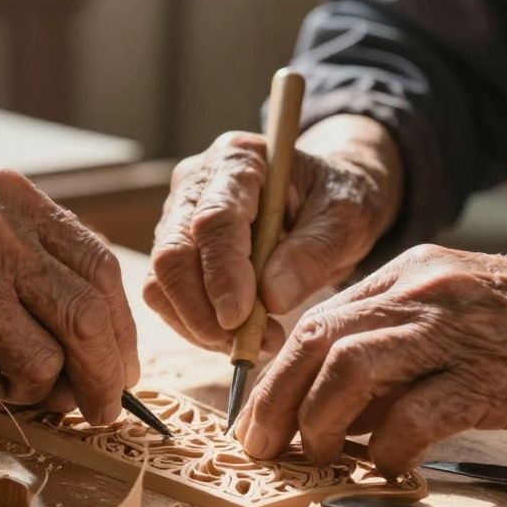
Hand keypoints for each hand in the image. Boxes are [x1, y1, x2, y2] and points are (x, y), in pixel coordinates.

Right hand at [0, 169, 138, 421]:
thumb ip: (36, 268)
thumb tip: (103, 352)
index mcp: (11, 197)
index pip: (100, 271)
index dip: (121, 331)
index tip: (121, 368)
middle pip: (87, 322)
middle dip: (104, 380)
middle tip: (101, 409)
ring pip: (42, 368)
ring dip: (31, 392)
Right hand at [144, 114, 400, 352]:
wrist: (325, 202)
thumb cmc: (337, 202)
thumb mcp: (346, 220)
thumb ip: (313, 253)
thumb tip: (272, 298)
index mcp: (238, 160)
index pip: (214, 220)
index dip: (222, 274)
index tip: (240, 318)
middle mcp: (195, 183)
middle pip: (172, 254)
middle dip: (203, 311)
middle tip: (250, 346)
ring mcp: (177, 217)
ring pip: (161, 282)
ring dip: (200, 326)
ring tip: (254, 344)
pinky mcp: (174, 252)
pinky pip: (166, 299)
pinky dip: (196, 328)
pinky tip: (237, 337)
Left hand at [234, 245, 506, 474]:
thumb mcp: (454, 314)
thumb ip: (394, 348)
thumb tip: (332, 408)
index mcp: (409, 276)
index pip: (317, 321)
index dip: (275, 374)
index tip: (258, 417)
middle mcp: (423, 294)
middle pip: (317, 342)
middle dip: (276, 400)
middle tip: (260, 446)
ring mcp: (456, 332)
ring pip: (351, 370)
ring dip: (320, 422)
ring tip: (318, 456)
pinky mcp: (492, 376)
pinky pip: (416, 414)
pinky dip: (387, 447)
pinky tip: (386, 468)